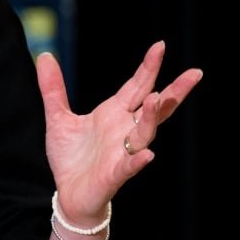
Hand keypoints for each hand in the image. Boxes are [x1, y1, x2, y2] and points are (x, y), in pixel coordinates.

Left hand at [36, 41, 202, 224]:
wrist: (67, 194)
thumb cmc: (70, 157)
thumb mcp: (58, 118)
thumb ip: (53, 88)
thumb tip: (45, 55)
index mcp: (114, 114)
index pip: (136, 86)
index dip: (148, 67)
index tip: (160, 45)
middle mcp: (124, 130)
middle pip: (155, 108)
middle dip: (174, 91)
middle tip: (194, 74)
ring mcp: (122, 152)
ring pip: (145, 133)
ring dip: (153, 117)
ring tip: (159, 98)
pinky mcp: (114, 174)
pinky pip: (130, 166)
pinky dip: (138, 160)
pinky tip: (148, 154)